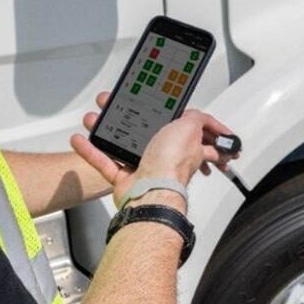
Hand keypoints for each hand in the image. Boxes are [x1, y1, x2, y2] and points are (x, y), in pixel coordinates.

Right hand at [70, 92, 237, 207]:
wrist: (151, 191)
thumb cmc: (170, 165)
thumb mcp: (189, 128)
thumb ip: (195, 118)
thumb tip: (199, 114)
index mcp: (187, 148)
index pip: (205, 139)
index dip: (213, 132)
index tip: (220, 132)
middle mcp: (167, 159)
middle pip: (153, 135)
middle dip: (137, 120)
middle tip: (126, 112)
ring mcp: (144, 169)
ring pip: (124, 145)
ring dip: (107, 131)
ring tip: (96, 118)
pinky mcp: (125, 179)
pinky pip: (105, 162)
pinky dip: (92, 151)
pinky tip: (83, 139)